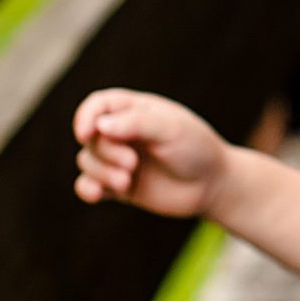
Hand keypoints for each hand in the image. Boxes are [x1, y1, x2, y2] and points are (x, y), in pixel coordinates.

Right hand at [73, 88, 230, 217]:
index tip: (86, 133)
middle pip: (91, 137)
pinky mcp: (118, 186)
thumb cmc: (197, 149)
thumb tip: (100, 126)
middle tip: (132, 163)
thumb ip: (137, 124)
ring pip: (87, 161)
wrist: (213, 185)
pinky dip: (87, 189)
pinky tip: (96, 195)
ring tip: (126, 181)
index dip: (85, 117)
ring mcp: (119, 159)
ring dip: (101, 172)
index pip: (98, 105)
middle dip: (106, 151)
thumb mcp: (172, 130)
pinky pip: (89, 185)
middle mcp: (122, 133)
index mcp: (135, 110)